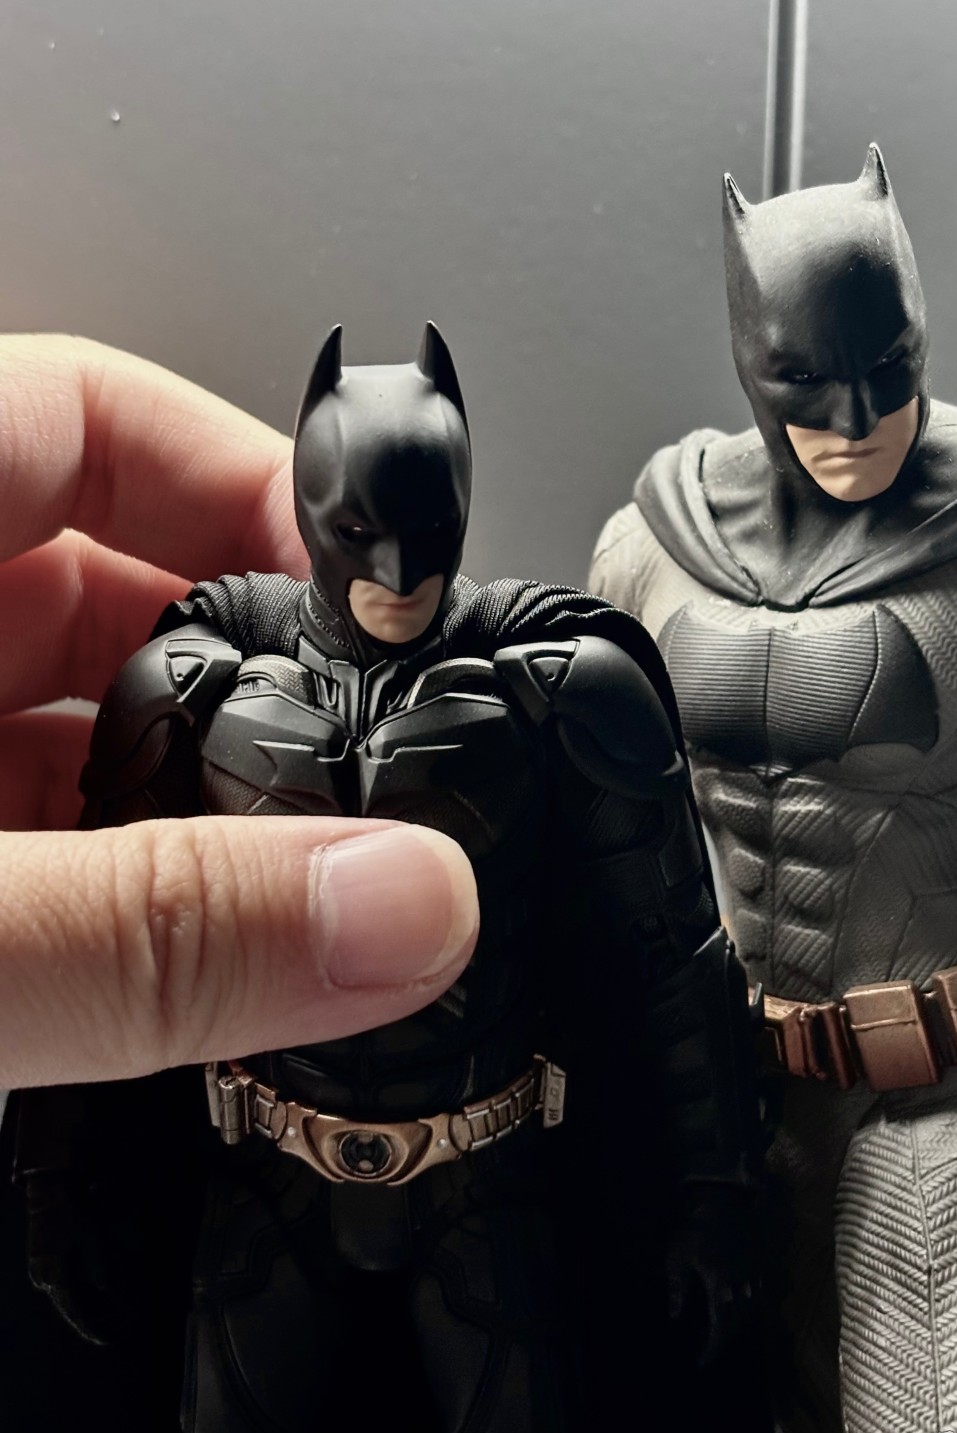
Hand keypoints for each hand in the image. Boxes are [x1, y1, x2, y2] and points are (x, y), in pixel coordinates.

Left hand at [0, 336, 478, 1088]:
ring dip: (194, 816)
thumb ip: (147, 926)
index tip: (377, 595)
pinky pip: (28, 846)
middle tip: (367, 778)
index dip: (254, 478)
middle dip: (258, 684)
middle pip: (109, 586)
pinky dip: (116, 899)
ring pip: (76, 736)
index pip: (84, 412)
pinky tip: (186, 980)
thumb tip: (403, 907)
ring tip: (302, 898)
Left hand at [665, 1183, 757, 1366]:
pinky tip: (730, 1306)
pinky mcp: (759, 1267)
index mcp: (720, 1287)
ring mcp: (753, 1277)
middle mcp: (741, 1287)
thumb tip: (675, 1317)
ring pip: (748, 1314)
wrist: (723, 1201)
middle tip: (703, 1344)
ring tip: (713, 1326)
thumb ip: (677, 1290)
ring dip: (733, 1325)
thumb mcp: (676, 1258)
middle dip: (721, 1340)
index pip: (720, 1329)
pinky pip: (756, 1297)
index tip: (701, 1361)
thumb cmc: (694, 1229)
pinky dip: (744, 1309)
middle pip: (737, 1326)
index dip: (712, 1349)